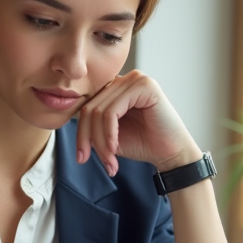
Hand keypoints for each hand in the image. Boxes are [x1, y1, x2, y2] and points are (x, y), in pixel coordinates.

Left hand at [75, 70, 200, 175]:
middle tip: (101, 163)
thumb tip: (71, 123)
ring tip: (110, 161)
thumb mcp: (109, 135)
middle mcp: (124, 79)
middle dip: (90, 140)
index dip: (81, 133)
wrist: (171, 154)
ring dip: (100, 141)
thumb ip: (92, 125)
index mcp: (115, 88)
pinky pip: (112, 111)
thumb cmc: (143, 143)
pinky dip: (109, 133)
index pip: (86, 106)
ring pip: (99, 111)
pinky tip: (114, 148)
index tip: (82, 158)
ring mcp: (134, 79)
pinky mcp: (144, 86)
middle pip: (90, 108)